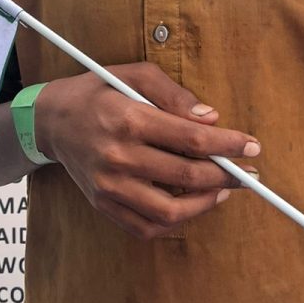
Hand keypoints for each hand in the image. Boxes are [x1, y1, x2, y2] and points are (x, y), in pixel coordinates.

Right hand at [34, 63, 260, 239]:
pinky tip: (192, 205)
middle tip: (247, 173)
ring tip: (223, 191)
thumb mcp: (135, 75)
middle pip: (186, 177)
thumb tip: (211, 120)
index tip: (252, 146)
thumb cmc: (99, 91)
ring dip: (205, 204)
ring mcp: (109, 187)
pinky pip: (145, 227)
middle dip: (226, 176)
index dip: (228, 145)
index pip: (192, 140)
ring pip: (169, 211)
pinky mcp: (103, 205)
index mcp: (130, 120)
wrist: (52, 120)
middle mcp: (118, 157)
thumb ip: (175, 96)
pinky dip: (175, 221)